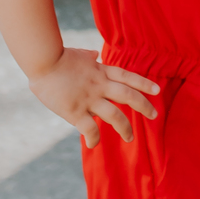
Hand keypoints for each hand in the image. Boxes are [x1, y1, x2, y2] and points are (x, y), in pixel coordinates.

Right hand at [28, 47, 158, 147]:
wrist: (42, 60)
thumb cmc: (55, 57)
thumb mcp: (78, 54)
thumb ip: (88, 56)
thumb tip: (94, 53)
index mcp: (100, 71)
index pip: (128, 76)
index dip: (144, 83)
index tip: (157, 90)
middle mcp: (99, 85)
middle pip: (129, 96)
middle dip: (144, 106)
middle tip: (154, 115)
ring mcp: (88, 98)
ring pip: (115, 115)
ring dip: (125, 128)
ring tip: (130, 138)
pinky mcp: (75, 111)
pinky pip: (89, 129)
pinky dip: (93, 138)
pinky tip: (93, 145)